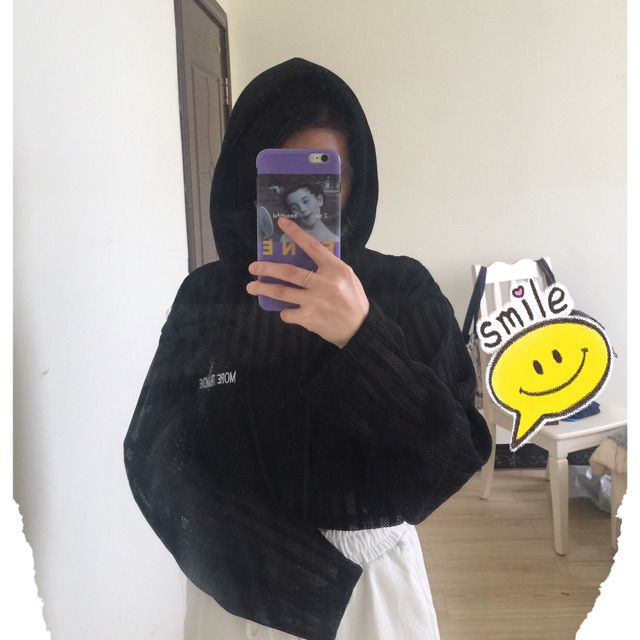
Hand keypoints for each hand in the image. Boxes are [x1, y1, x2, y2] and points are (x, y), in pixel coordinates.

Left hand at [246, 217, 369, 347]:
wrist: (360, 328)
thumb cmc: (353, 300)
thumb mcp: (347, 277)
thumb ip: (329, 267)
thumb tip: (305, 257)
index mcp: (335, 269)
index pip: (313, 246)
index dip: (296, 233)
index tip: (282, 222)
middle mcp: (324, 283)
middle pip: (289, 272)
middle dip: (267, 268)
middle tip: (253, 267)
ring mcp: (315, 302)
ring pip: (282, 292)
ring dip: (263, 289)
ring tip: (251, 287)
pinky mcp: (310, 318)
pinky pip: (288, 313)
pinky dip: (284, 312)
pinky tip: (287, 311)